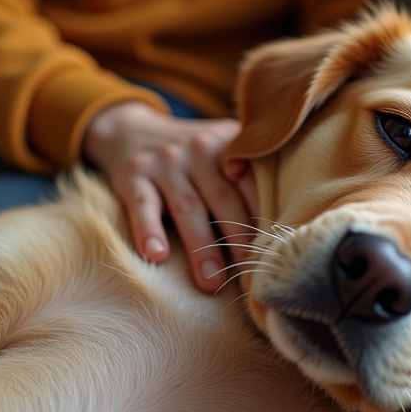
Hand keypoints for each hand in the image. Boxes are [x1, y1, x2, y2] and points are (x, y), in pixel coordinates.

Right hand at [82, 101, 259, 291]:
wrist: (129, 129)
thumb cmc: (191, 156)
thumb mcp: (221, 150)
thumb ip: (248, 176)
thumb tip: (281, 232)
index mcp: (228, 144)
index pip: (251, 184)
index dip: (264, 219)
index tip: (275, 253)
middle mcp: (198, 149)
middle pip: (224, 199)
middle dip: (239, 240)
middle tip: (250, 275)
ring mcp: (165, 161)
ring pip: (187, 208)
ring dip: (201, 248)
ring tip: (211, 282)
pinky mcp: (133, 175)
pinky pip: (143, 206)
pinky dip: (149, 231)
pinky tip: (157, 256)